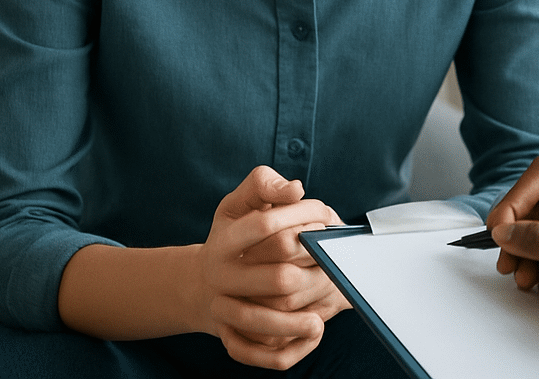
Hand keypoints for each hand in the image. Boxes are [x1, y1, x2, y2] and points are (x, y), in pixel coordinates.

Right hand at [194, 165, 350, 369]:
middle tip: (334, 255)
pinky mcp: (234, 339)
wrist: (204, 281)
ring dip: (304, 314)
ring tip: (329, 302)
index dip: (301, 216)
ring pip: (270, 319)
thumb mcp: (240, 201)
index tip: (323, 212)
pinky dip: (292, 346)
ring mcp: (226, 312)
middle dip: (313, 264)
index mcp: (224, 242)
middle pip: (278, 277)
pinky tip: (313, 330)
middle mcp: (222, 279)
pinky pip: (263, 353)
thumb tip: (295, 190)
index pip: (267, 227)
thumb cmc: (234, 232)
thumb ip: (265, 185)